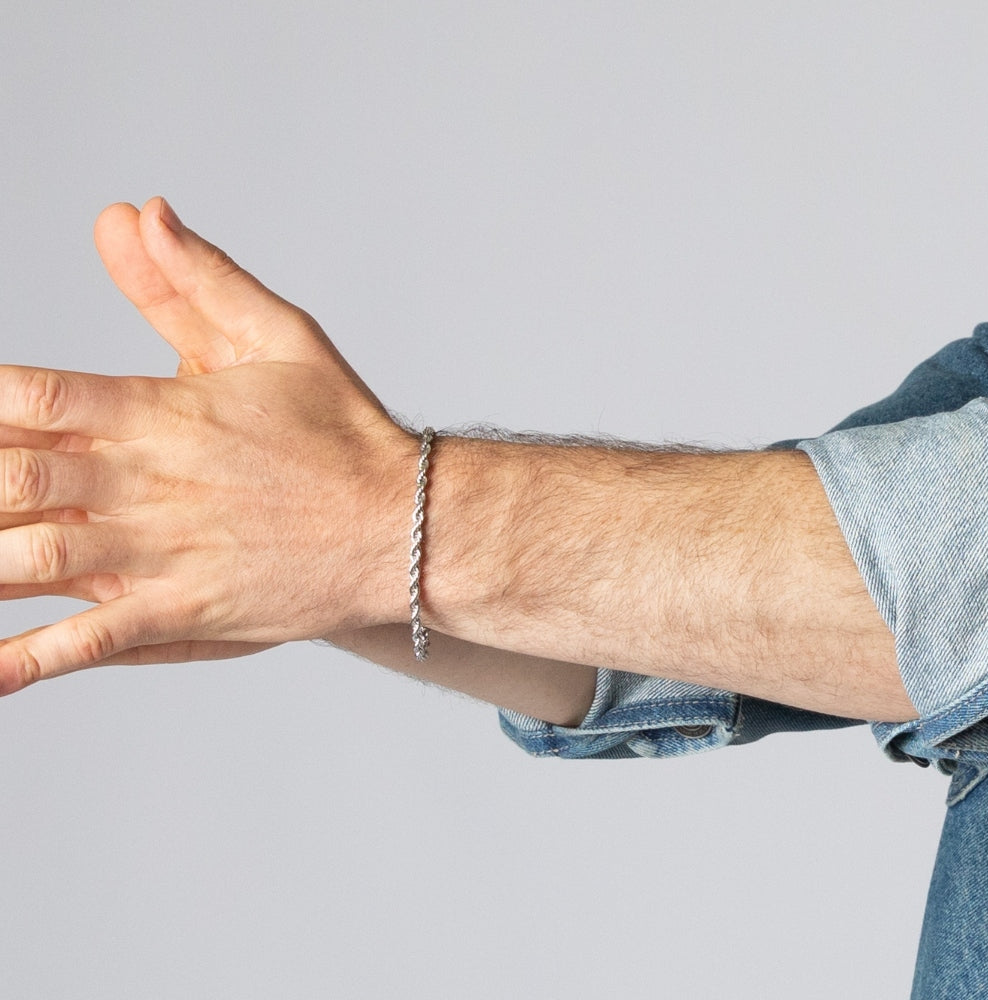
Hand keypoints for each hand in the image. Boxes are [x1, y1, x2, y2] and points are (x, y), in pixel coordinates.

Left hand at [0, 198, 415, 693]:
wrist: (401, 522)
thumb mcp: (276, 336)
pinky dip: (23, 662)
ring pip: (28, 560)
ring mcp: (161, 553)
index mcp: (156, 411)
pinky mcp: (185, 612)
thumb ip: (197, 279)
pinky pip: (89, 641)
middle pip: (5, 478)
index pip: (26, 393)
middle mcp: (145, 483)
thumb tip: (133, 212)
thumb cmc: (342, 431)